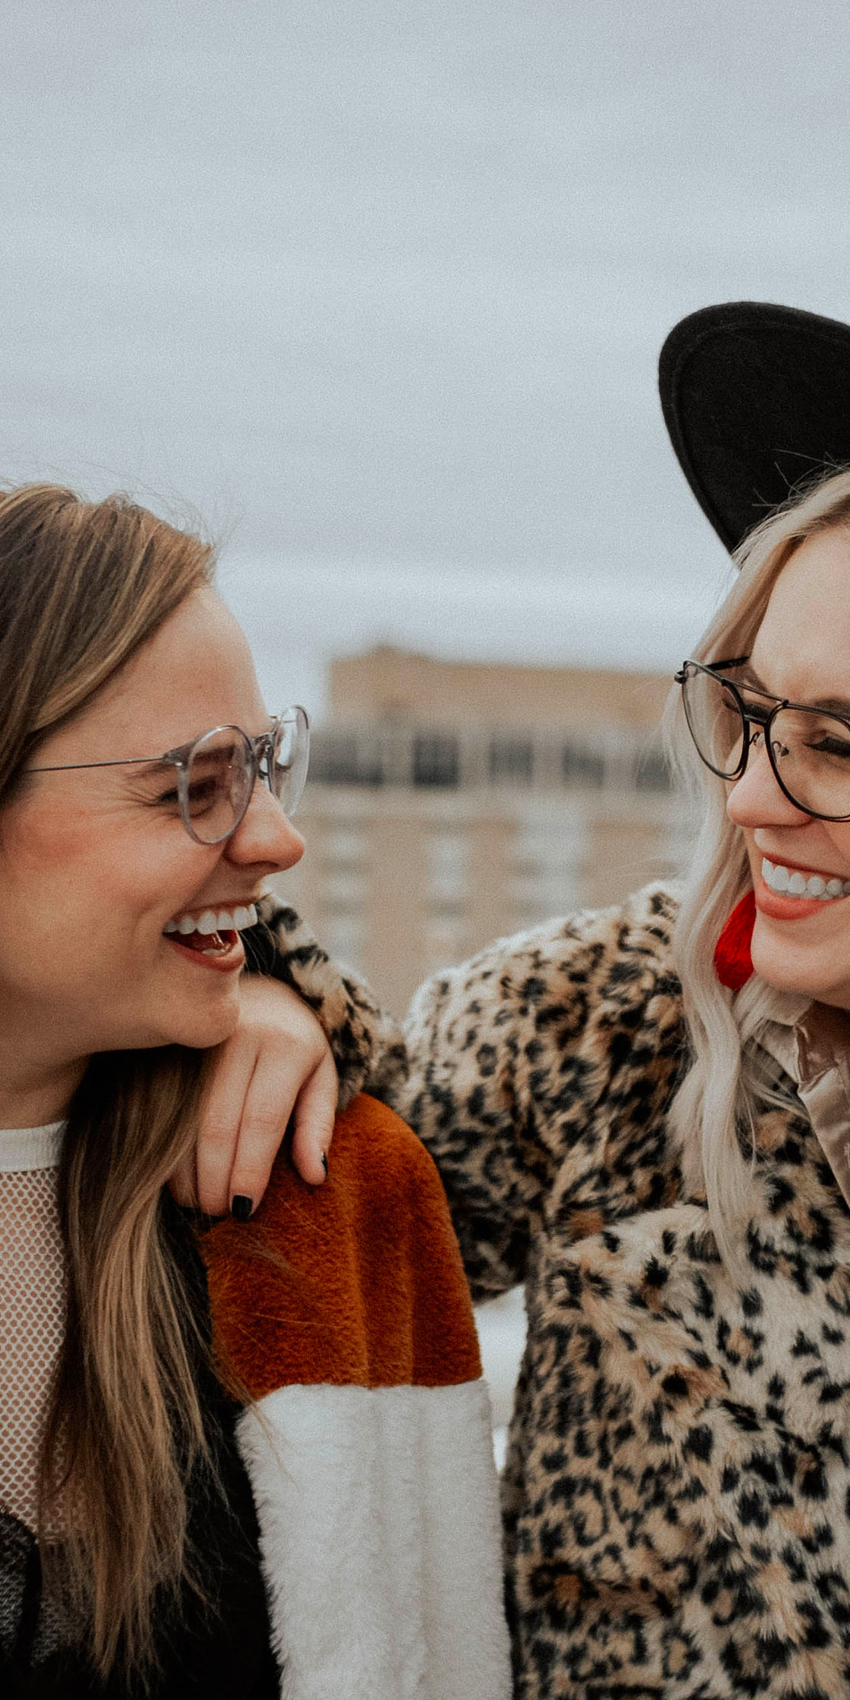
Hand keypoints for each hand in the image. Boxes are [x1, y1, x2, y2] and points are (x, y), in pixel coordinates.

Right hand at [169, 975, 337, 1215]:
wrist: (259, 988)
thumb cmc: (295, 1044)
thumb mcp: (321, 1077)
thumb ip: (318, 1126)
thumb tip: (315, 1176)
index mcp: (284, 1044)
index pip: (262, 1118)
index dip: (250, 1169)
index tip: (245, 1210)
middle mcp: (237, 1035)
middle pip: (217, 1122)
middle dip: (215, 1178)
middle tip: (218, 1213)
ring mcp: (196, 1037)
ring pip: (183, 1118)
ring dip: (185, 1170)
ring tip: (198, 1203)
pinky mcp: (168, 1043)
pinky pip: (158, 1106)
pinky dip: (164, 1148)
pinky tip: (175, 1177)